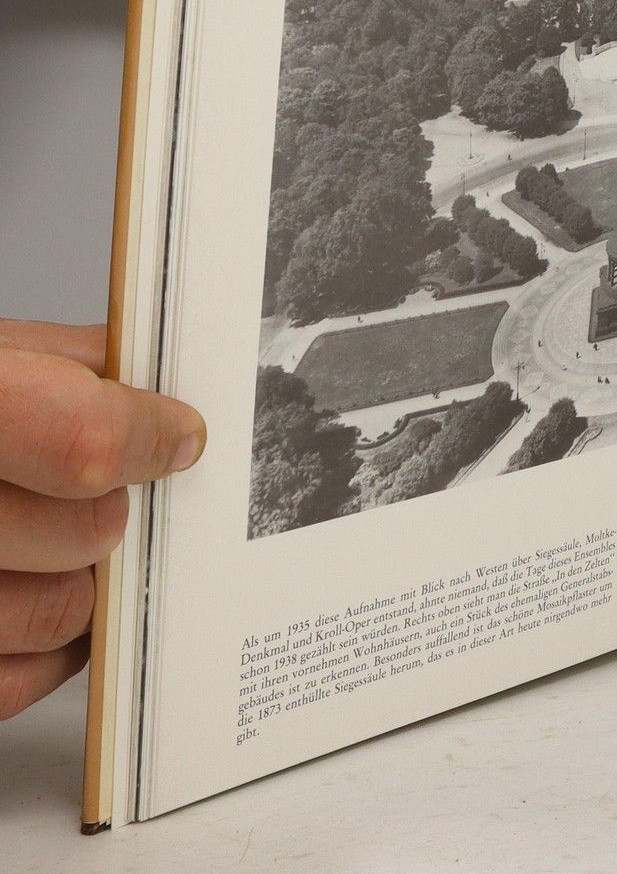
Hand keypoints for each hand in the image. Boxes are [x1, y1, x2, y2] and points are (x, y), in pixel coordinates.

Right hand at [0, 321, 204, 720]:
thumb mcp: (2, 355)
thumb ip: (85, 368)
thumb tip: (172, 393)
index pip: (85, 443)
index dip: (149, 439)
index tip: (177, 437)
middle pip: (88, 534)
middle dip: (117, 512)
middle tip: (106, 492)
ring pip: (61, 614)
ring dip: (85, 582)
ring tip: (60, 543)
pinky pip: (14, 683)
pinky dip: (47, 650)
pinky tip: (37, 594)